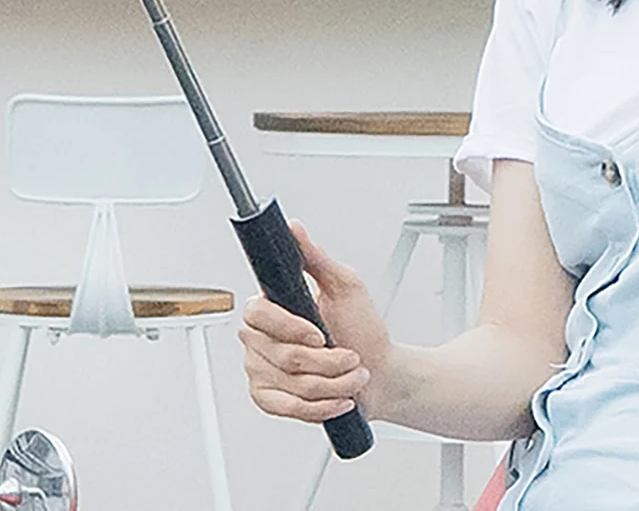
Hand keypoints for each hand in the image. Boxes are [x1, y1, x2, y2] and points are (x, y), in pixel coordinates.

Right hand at [239, 219, 393, 424]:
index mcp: (275, 306)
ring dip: (332, 382)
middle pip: (282, 354)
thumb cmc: (363, 330)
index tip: (319, 333)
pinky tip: (339, 397)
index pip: (259, 313)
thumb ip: (316, 258)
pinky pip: (289, 409)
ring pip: (292, 383)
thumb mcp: (345, 286)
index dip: (290, 327)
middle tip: (347, 354)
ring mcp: (262, 370)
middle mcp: (261, 338)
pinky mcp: (269, 400)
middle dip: (326, 360)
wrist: (379, 374)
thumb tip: (294, 229)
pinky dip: (321, 406)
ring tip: (351, 374)